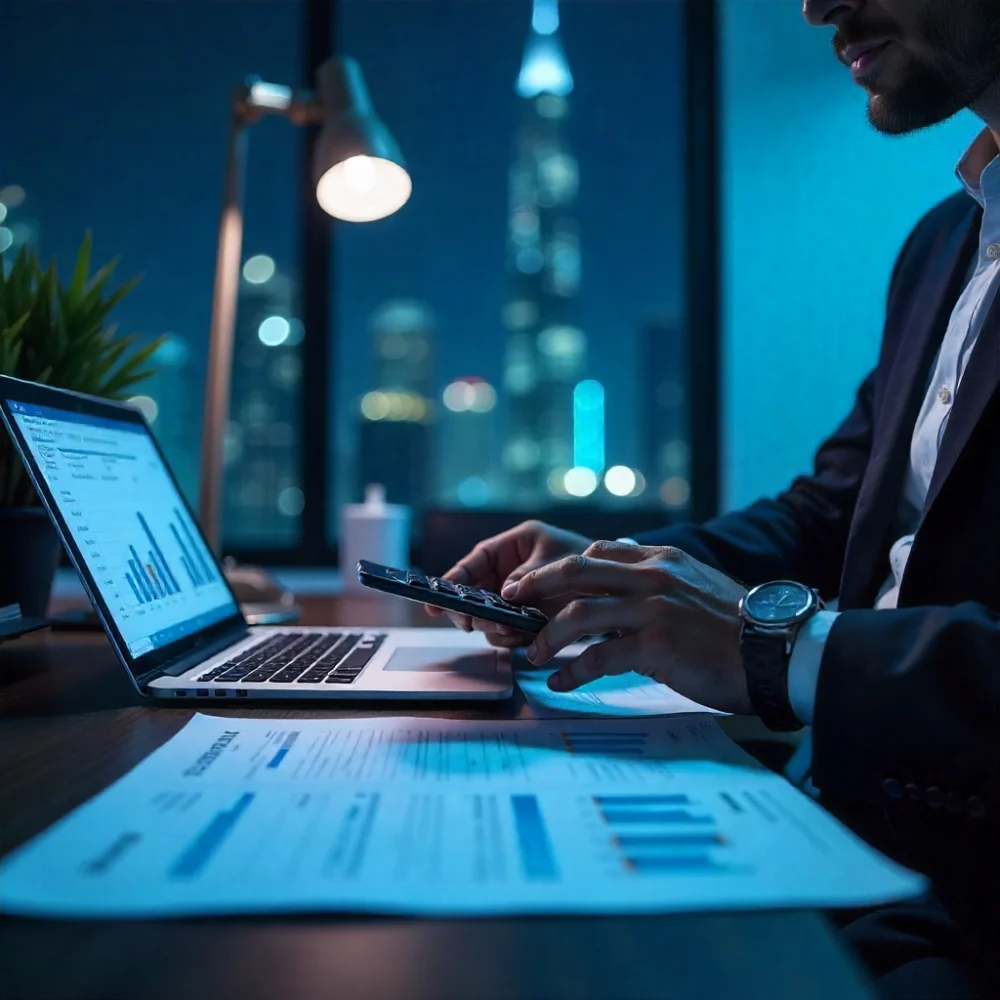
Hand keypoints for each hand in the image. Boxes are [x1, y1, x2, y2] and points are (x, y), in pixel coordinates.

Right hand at [425, 520, 591, 646]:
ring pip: (489, 615)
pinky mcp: (527, 618)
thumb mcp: (559, 563)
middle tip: (471, 623)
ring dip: (492, 625)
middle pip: (475, 592)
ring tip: (506, 629)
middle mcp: (512, 570)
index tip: (437, 596)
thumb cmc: (593, 565)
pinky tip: (519, 637)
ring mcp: (518, 597)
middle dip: (472, 609)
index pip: (475, 560)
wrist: (619, 590)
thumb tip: (504, 594)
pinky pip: (507, 630)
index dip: (454, 578)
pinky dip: (509, 636)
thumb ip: (529, 576)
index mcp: (516, 545)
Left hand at [502, 541, 751, 714]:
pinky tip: (561, 683)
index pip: (597, 554)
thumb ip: (660, 583)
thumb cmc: (737, 626)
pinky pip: (598, 657)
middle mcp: (653, 577)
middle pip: (575, 571)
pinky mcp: (656, 645)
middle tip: (511, 600)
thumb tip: (623, 592)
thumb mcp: (697, 586)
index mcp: (661, 560)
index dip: (558, 568)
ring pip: (578, 614)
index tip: (535, 581)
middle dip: (535, 585)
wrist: (776, 649)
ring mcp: (652, 609)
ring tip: (532, 653)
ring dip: (546, 636)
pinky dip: (572, 672)